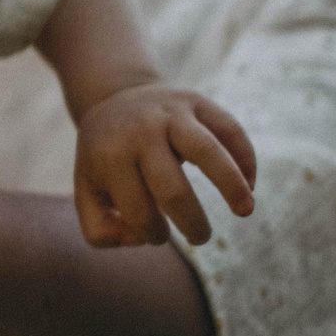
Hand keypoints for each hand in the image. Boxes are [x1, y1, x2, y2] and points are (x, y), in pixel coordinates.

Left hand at [72, 85, 256, 247]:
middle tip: (201, 238)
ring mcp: (171, 113)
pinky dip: (245, 158)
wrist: (112, 97)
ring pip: (208, 150)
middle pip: (173, 189)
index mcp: (110, 157)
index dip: (153, 234)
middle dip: (192, 224)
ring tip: (245, 211)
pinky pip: (229, 129)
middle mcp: (141, 132)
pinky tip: (250, 184)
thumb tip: (141, 238)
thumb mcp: (85, 189)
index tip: (158, 235)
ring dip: (231, 185)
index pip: (139, 211)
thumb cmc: (104, 157)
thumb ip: (100, 229)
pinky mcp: (196, 102)